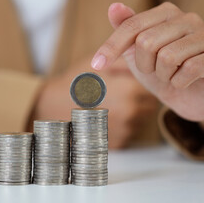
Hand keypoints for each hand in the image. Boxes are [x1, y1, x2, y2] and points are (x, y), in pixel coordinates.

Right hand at [34, 55, 157, 147]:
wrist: (52, 106)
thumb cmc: (75, 82)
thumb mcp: (99, 63)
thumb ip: (125, 60)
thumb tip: (144, 59)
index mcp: (129, 92)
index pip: (151, 85)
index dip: (140, 81)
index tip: (128, 79)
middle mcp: (131, 114)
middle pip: (149, 103)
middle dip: (138, 96)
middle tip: (117, 91)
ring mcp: (124, 131)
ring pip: (140, 118)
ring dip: (132, 111)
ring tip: (110, 103)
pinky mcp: (118, 143)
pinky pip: (129, 131)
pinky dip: (122, 125)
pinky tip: (106, 116)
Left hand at [92, 2, 203, 140]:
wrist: (188, 97)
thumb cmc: (161, 71)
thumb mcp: (136, 51)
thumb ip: (125, 29)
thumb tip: (114, 6)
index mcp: (166, 13)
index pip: (132, 26)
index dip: (111, 47)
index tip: (97, 65)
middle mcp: (188, 19)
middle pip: (147, 42)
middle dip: (143, 65)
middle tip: (154, 70)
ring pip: (167, 57)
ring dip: (162, 75)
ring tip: (170, 75)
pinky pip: (188, 70)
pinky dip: (179, 82)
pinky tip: (184, 81)